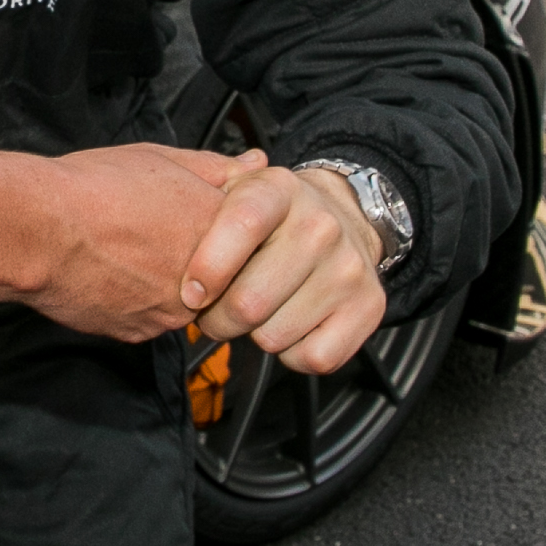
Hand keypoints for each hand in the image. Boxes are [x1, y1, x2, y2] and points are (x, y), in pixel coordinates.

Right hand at [30, 144, 235, 343]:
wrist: (38, 231)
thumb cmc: (95, 188)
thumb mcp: (161, 160)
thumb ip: (216, 166)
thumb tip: (256, 162)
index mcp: (218, 230)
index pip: (245, 236)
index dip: (214, 223)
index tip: (189, 214)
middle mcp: (205, 278)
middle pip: (216, 272)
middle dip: (192, 254)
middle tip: (153, 232)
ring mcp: (171, 311)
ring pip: (180, 297)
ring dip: (163, 279)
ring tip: (126, 250)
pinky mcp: (138, 332)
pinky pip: (147, 316)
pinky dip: (133, 298)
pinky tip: (109, 272)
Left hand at [179, 156, 387, 371]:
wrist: (347, 219)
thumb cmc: (275, 216)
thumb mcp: (237, 187)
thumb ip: (200, 190)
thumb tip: (176, 210)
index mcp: (280, 190)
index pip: (241, 226)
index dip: (208, 267)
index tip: (191, 293)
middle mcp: (320, 226)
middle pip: (249, 302)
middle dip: (218, 319)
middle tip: (216, 310)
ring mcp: (349, 269)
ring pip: (274, 336)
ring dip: (254, 335)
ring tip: (259, 310)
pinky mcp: (369, 308)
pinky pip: (312, 358)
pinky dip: (292, 354)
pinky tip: (291, 325)